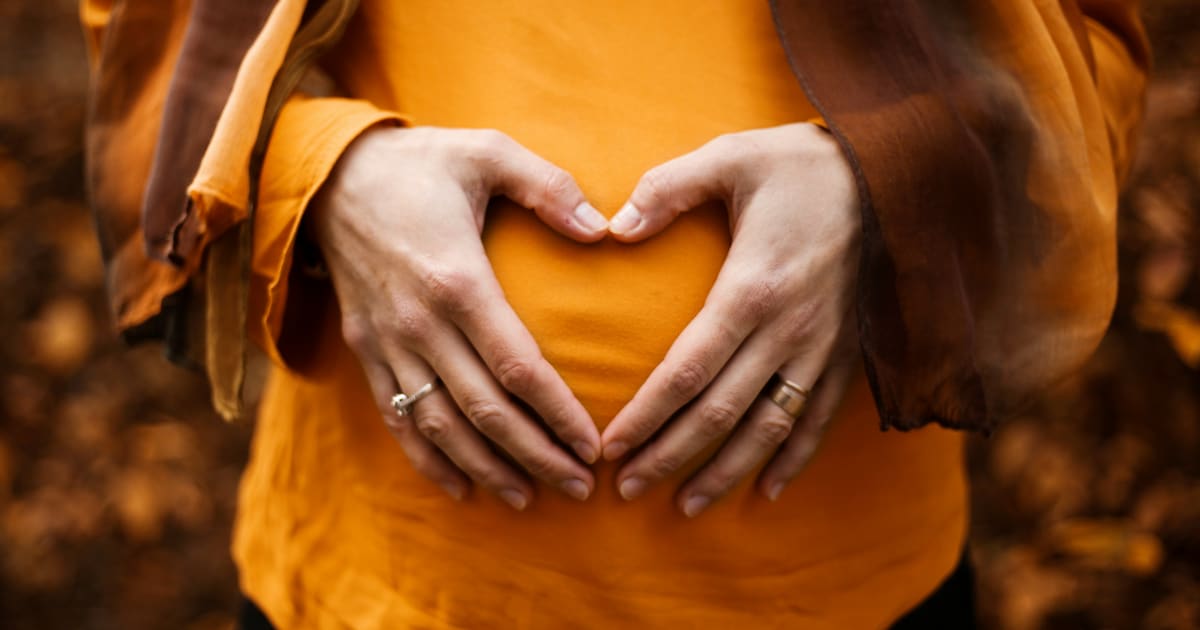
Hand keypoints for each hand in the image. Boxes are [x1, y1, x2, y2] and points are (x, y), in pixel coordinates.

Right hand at [310, 126, 609, 509]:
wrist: (329, 175)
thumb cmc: (421, 163)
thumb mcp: (487, 151)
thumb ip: (549, 186)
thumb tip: (604, 230)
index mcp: (457, 280)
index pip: (517, 367)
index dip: (558, 413)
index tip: (594, 445)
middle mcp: (420, 323)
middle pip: (484, 411)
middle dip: (536, 456)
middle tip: (580, 487)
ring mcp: (388, 343)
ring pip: (441, 427)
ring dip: (487, 469)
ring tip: (530, 498)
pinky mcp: (366, 351)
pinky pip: (396, 419)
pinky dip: (428, 460)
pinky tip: (461, 489)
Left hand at [600, 122, 861, 516]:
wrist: (897, 173)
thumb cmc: (802, 164)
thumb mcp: (730, 157)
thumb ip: (667, 189)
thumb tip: (612, 226)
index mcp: (752, 288)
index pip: (688, 371)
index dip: (647, 416)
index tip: (611, 448)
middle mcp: (789, 330)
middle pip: (721, 413)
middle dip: (670, 456)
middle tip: (626, 490)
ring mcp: (823, 348)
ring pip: (769, 428)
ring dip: (726, 471)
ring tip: (686, 506)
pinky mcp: (849, 353)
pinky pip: (819, 419)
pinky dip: (794, 459)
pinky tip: (767, 490)